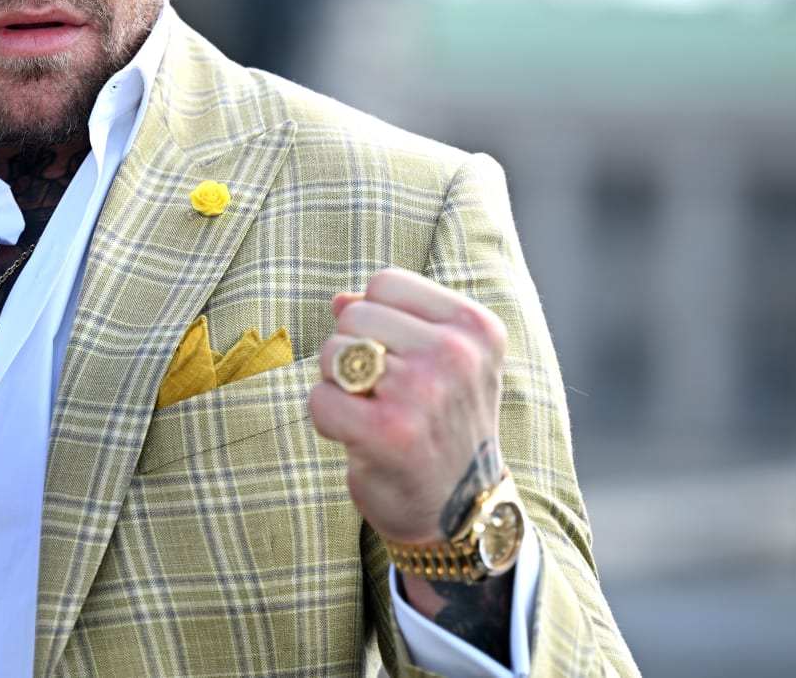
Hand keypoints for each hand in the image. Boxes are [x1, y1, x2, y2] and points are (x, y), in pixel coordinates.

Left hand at [306, 267, 506, 545]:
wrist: (460, 513)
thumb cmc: (441, 426)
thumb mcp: (442, 362)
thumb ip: (394, 320)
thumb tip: (339, 298)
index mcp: (475, 327)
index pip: (385, 283)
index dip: (376, 318)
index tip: (401, 359)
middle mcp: (456, 354)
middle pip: (354, 314)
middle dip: (353, 352)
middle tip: (384, 394)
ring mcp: (424, 392)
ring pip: (332, 353)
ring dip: (339, 386)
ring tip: (376, 415)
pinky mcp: (389, 432)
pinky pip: (320, 399)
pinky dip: (327, 420)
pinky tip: (360, 440)